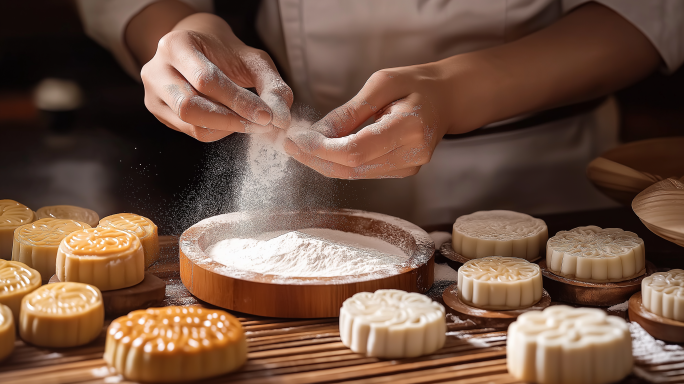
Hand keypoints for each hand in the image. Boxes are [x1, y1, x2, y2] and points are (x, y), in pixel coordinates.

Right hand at [141, 13, 292, 141]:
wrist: (199, 50)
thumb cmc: (226, 54)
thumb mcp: (252, 58)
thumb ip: (270, 83)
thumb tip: (282, 116)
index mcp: (175, 45)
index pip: (205, 80)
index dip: (237, 101)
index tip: (266, 115)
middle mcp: (156, 69)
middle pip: (190, 106)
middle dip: (230, 119)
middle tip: (261, 125)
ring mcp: (153, 93)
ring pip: (189, 123)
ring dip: (225, 127)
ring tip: (250, 122)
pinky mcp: (158, 112)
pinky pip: (191, 131)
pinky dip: (217, 130)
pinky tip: (232, 121)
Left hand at [283, 64, 464, 178]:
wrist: (449, 98)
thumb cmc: (417, 83)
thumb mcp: (382, 84)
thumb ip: (350, 112)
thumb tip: (317, 133)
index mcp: (410, 128)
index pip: (356, 150)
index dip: (322, 149)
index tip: (296, 139)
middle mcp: (412, 155)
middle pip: (352, 168)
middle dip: (316, 159)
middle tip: (289, 145)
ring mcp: (409, 167)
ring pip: (355, 174)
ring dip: (323, 162)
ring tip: (299, 146)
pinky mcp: (403, 171)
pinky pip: (363, 171)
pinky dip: (339, 163)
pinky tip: (322, 150)